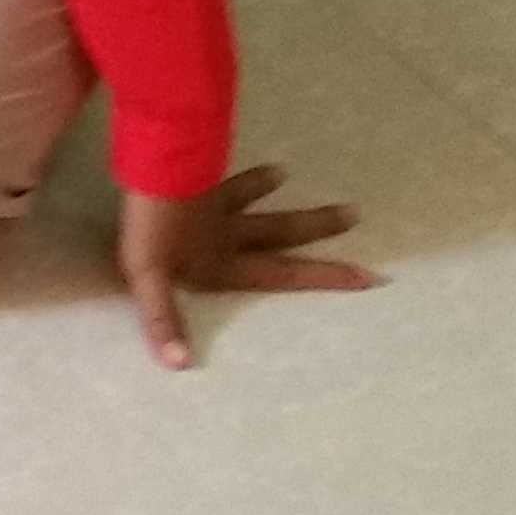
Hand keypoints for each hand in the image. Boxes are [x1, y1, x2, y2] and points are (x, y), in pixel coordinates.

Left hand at [117, 164, 378, 369]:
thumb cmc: (149, 231)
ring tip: (283, 172)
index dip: (324, 277)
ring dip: (260, 185)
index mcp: (225, 262)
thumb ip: (164, 320)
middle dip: (317, 226)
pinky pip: (211, 173)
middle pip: (280, 229)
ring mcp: (213, 201)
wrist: (148, 173)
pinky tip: (215, 151)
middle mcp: (228, 232)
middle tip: (353, 213)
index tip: (367, 276)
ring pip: (244, 194)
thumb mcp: (149, 281)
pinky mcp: (193, 176)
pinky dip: (217, 165)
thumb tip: (181, 363)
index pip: (284, 274)